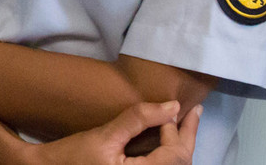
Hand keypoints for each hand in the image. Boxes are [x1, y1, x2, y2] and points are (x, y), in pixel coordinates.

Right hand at [26, 102, 200, 164]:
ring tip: (183, 125)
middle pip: (180, 163)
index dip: (178, 131)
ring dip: (179, 147)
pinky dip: (167, 156)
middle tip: (194, 113)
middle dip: (186, 138)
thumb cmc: (71, 156)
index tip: (176, 108)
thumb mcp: (104, 136)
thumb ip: (137, 120)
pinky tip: (166, 142)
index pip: (175, 156)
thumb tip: (172, 107)